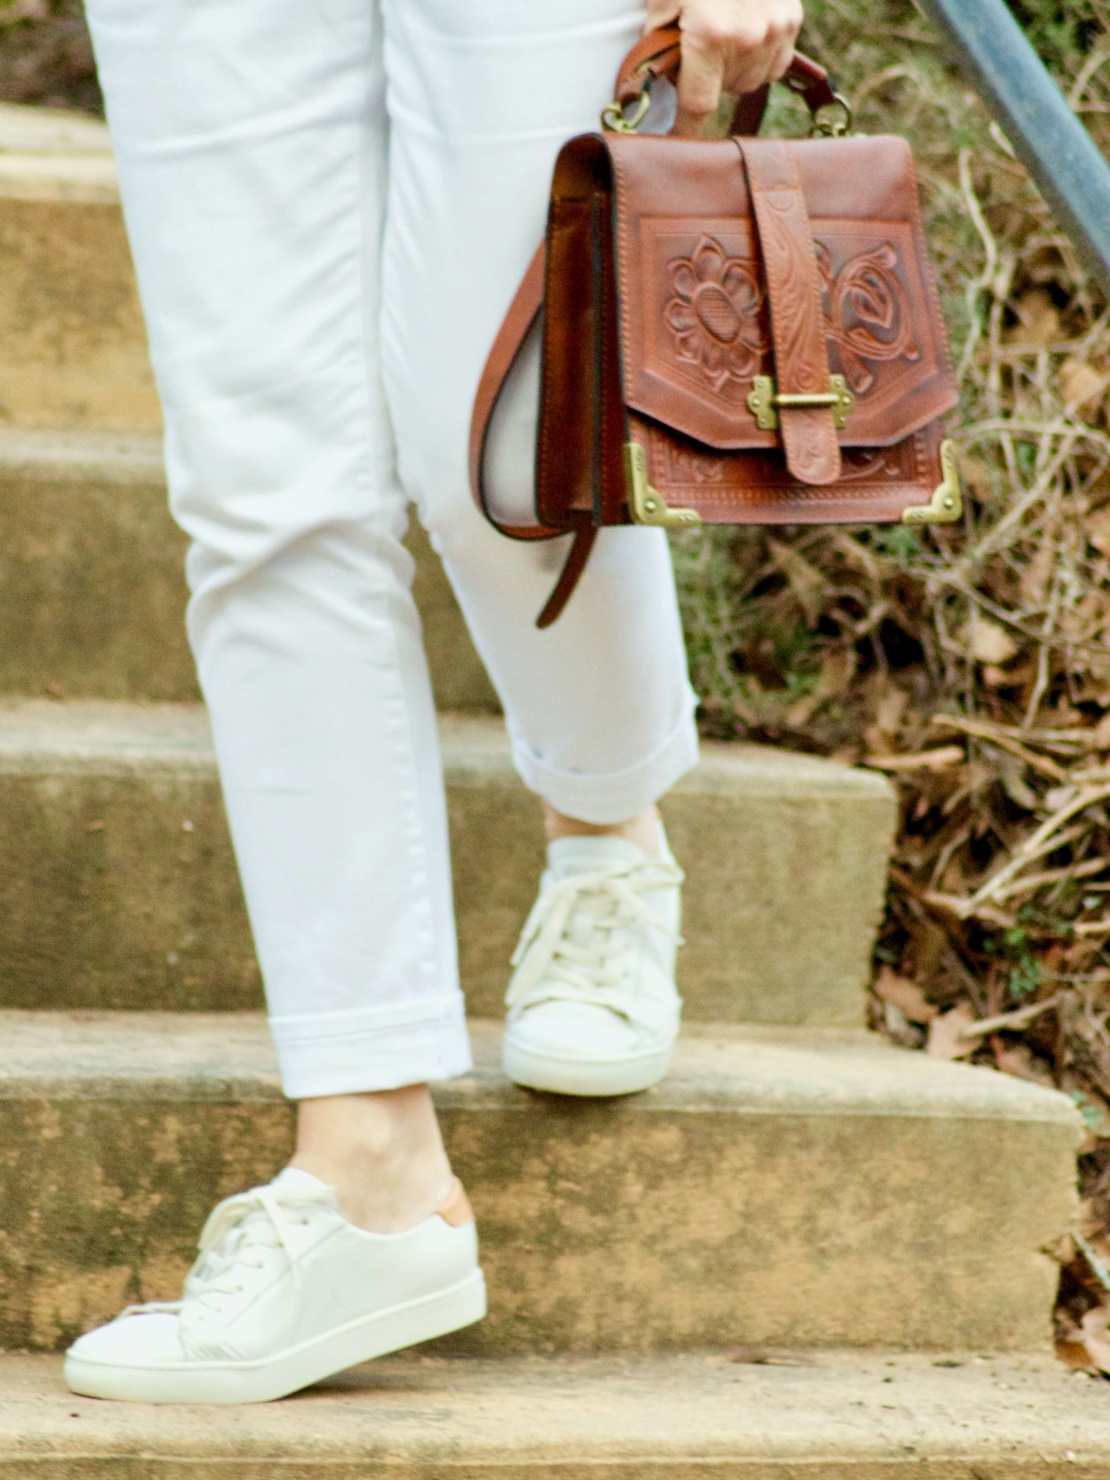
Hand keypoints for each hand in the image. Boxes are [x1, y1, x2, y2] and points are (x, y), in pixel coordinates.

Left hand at [644, 0, 802, 136]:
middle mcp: (749, 38)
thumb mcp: (662, 0)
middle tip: (695, 49)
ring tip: (720, 36)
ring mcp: (776, 30)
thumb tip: (662, 83)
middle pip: (723, 93)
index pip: (697, 107)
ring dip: (731, 70)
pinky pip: (772, 64)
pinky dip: (756, 57)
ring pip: (748, 82)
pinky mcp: (792, 20)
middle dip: (705, 80)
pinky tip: (743, 35)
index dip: (685, 130)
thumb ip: (660, 44)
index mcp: (712, 35)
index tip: (676, 147)